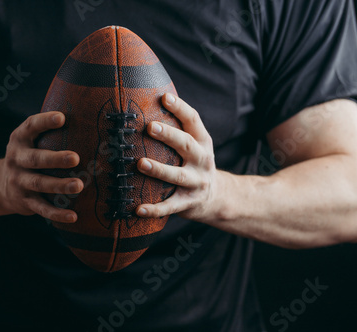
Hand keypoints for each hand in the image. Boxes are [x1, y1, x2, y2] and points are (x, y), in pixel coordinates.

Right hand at [0, 111, 83, 222]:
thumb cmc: (28, 155)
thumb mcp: (30, 140)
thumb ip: (49, 131)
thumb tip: (87, 115)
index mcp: (20, 139)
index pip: (30, 126)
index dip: (44, 121)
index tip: (62, 117)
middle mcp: (16, 159)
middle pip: (35, 159)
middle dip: (55, 159)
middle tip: (75, 157)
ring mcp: (19, 181)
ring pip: (39, 184)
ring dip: (59, 185)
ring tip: (79, 185)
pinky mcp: (24, 201)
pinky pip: (41, 208)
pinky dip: (57, 213)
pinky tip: (73, 216)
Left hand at [136, 93, 218, 220]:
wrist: (217, 198)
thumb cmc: (195, 164)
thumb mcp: (195, 145)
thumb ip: (178, 129)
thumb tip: (147, 102)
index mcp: (202, 142)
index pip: (193, 120)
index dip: (180, 108)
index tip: (164, 97)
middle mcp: (202, 160)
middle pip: (186, 145)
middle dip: (169, 135)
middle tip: (150, 127)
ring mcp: (196, 183)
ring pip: (177, 176)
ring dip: (159, 170)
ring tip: (140, 164)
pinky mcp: (188, 203)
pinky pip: (170, 206)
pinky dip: (155, 209)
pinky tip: (138, 209)